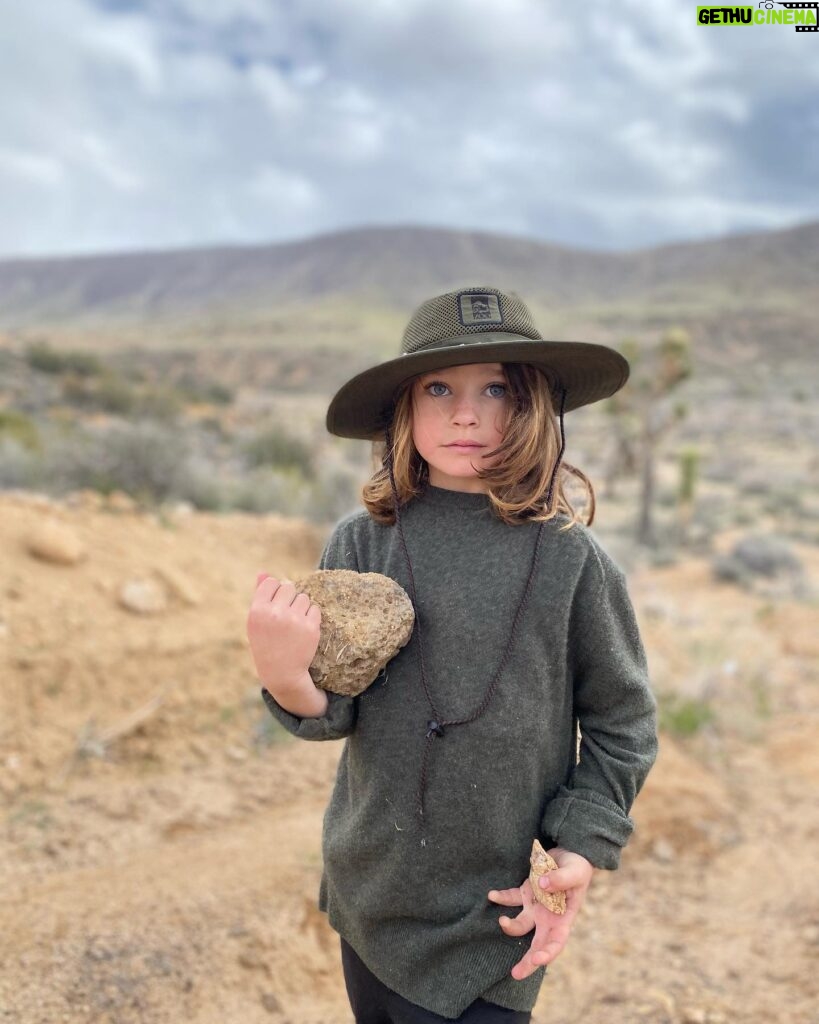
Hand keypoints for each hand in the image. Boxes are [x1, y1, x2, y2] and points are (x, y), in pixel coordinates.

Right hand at [246, 572, 321, 691]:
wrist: (282, 674)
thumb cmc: (266, 645)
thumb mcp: (256, 622)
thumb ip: (260, 596)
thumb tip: (263, 571)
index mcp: (257, 611)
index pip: (271, 583)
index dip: (275, 591)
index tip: (276, 604)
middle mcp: (275, 614)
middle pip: (289, 586)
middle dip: (289, 597)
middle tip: (286, 614)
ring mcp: (294, 620)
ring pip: (303, 597)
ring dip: (301, 607)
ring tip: (294, 623)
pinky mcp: (311, 628)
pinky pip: (315, 609)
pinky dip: (311, 617)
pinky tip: (303, 629)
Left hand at [487, 847, 593, 980]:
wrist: (570, 853)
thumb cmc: (578, 866)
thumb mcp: (575, 871)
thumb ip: (561, 879)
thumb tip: (543, 885)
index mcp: (564, 918)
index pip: (556, 942)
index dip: (548, 954)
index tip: (537, 959)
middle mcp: (548, 917)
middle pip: (537, 944)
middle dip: (527, 962)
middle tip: (515, 974)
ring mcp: (535, 907)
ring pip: (520, 925)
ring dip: (509, 926)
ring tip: (501, 920)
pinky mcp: (526, 892)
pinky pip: (511, 898)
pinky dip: (501, 898)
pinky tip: (491, 896)